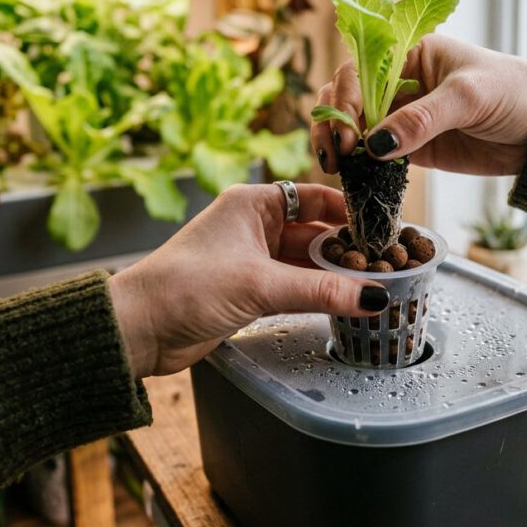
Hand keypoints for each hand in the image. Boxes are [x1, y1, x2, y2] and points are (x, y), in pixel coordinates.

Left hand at [108, 184, 389, 378]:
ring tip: (375, 285)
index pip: (314, 197)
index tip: (382, 227)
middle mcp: (254, 226)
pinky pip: (294, 285)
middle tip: (387, 262)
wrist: (139, 328)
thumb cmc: (185, 287)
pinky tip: (343, 301)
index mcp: (252, 204)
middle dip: (347, 248)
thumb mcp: (260, 284)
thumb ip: (320, 291)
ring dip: (334, 274)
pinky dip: (317, 293)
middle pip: (314, 231)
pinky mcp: (249, 289)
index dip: (348, 212)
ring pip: (306, 261)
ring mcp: (252, 258)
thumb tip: (373, 297)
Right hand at [312, 35, 526, 174]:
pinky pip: (374, 155)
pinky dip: (359, 166)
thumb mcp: (468, 97)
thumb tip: (375, 146)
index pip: (358, 71)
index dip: (345, 101)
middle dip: (333, 124)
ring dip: (339, 146)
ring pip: (354, 128)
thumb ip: (422, 120)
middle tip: (335, 156)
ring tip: (338, 169)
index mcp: (408, 53)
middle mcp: (399, 82)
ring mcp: (402, 116)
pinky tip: (353, 178)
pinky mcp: (412, 148)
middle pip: (346, 98)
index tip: (347, 134)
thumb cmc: (513, 93)